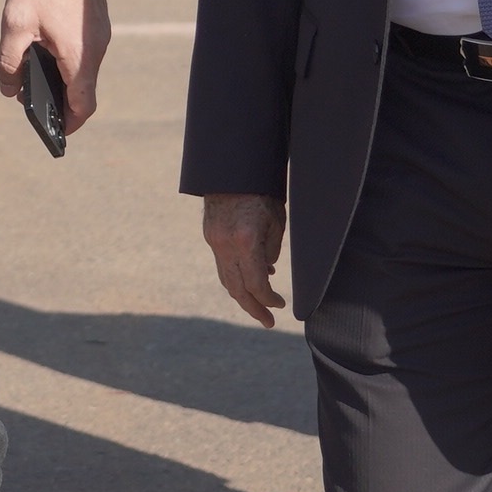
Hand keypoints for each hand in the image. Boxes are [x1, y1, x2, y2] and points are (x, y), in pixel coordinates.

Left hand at [0, 0, 109, 132]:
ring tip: (35, 73)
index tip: (58, 131)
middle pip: (84, 89)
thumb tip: (9, 90)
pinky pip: (87, 50)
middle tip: (35, 100)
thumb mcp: (15, 27)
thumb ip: (9, 63)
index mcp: (78, 57)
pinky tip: (47, 48)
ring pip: (85, 69)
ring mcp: (101, 35)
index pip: (83, 105)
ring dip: (65, 77)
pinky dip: (71, 59)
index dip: (70, 123)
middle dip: (62, 100)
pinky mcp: (98, 23)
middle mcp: (96, 49)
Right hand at [201, 193, 287, 328]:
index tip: (281, 306)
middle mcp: (226, 245)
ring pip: (226, 279)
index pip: (257, 285)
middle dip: (253, 309)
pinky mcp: (210, 235)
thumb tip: (267, 272)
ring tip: (257, 307)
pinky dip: (235, 276)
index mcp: (246, 241)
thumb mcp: (275, 222)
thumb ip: (271, 250)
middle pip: (237, 289)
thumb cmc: (261, 192)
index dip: (269, 300)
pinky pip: (222, 264)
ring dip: (242, 296)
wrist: (231, 169)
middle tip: (267, 321)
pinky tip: (249, 279)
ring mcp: (214, 241)